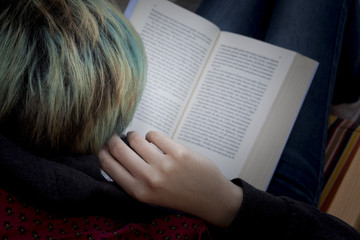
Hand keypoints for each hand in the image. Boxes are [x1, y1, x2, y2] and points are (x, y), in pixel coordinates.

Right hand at [98, 131, 242, 226]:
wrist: (209, 198)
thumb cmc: (176, 195)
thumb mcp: (149, 195)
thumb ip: (132, 179)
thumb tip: (113, 155)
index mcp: (137, 191)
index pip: (108, 166)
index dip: (102, 152)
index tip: (104, 146)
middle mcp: (148, 178)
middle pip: (118, 149)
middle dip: (114, 140)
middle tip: (116, 137)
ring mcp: (164, 165)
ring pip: (135, 139)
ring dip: (133, 136)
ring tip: (137, 139)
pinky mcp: (178, 153)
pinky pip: (154, 135)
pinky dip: (151, 135)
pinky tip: (155, 140)